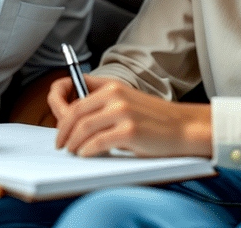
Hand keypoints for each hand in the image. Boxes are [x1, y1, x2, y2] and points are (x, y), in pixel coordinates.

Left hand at [48, 75, 211, 157]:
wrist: (184, 127)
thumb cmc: (155, 119)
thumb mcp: (127, 100)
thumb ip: (102, 102)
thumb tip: (71, 115)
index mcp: (113, 86)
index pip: (75, 91)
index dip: (59, 105)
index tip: (56, 120)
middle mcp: (116, 95)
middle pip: (75, 112)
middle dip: (62, 130)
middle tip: (60, 143)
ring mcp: (123, 113)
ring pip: (83, 128)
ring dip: (73, 143)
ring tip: (73, 151)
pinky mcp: (130, 131)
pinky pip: (97, 142)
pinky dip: (86, 150)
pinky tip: (86, 154)